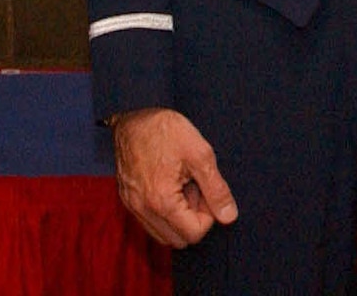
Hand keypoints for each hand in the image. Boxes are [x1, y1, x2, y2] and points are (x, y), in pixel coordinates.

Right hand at [111, 107, 238, 247]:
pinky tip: (168, 185)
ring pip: (163, 234)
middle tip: (195, 188)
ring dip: (178, 218)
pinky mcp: (127, 200)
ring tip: (182, 186)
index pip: (194, 234)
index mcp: (161, 201)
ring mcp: (132, 206)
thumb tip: (229, 217)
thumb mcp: (200, 154)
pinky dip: (163, 212)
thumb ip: (216, 189)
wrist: (133, 116)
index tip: (206, 190)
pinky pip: (150, 222)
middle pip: (178, 240)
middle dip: (192, 219)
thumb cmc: (165, 130)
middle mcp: (143, 209)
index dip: (208, 215)